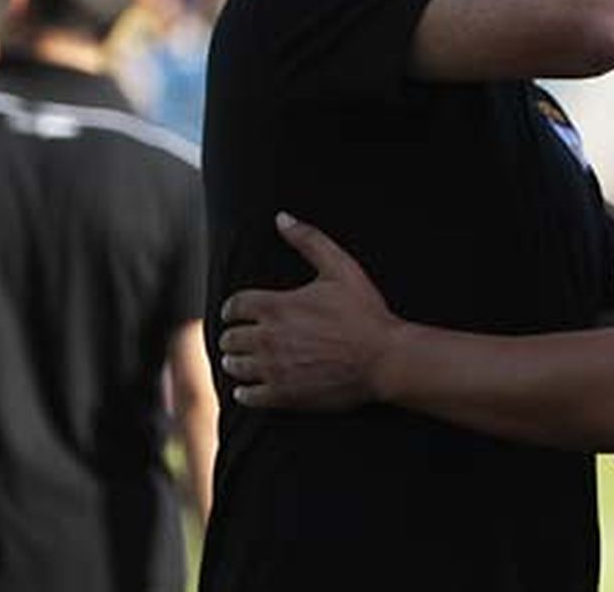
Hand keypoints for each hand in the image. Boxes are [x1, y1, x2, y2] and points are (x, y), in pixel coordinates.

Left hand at [219, 213, 400, 409]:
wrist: (383, 358)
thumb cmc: (365, 312)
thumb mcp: (341, 267)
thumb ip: (309, 240)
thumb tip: (282, 217)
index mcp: (277, 306)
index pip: (234, 306)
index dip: (233, 308)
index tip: (236, 313)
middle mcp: (268, 338)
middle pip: (230, 338)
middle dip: (233, 336)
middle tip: (240, 338)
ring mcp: (274, 369)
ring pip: (235, 366)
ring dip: (235, 362)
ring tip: (240, 361)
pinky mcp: (283, 395)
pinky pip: (248, 396)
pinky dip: (244, 392)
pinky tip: (248, 388)